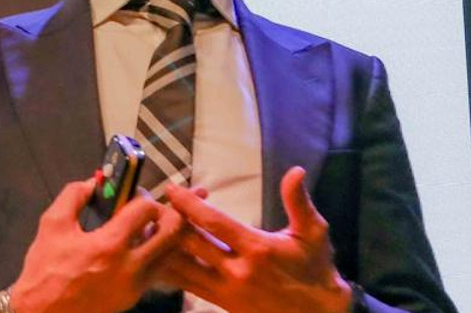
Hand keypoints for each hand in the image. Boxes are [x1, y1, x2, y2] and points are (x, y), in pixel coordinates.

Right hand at [6, 176, 184, 312]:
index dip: (141, 196)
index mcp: (109, 245)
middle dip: (166, 214)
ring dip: (164, 236)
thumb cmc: (45, 270)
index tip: (131, 197)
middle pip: (173, 231)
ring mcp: (136, 284)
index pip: (146, 209)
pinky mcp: (136, 296)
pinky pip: (158, 270)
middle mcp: (130, 266)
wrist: (44, 312)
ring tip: (146, 230)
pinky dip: (154, 256)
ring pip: (170, 253)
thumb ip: (73, 196)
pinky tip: (136, 250)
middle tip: (152, 211)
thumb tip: (94, 182)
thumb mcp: (52, 225)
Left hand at [158, 167, 354, 312]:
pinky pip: (186, 284)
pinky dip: (170, 267)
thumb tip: (296, 171)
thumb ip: (299, 202)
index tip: (172, 188)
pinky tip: (161, 252)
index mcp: (257, 248)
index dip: (188, 203)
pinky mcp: (220, 302)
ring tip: (152, 226)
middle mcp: (237, 270)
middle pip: (189, 243)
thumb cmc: (315, 267)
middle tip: (157, 204)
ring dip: (164, 245)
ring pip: (181, 266)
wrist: (318, 312)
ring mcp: (226, 289)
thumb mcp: (313, 233)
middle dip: (170, 220)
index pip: (213, 222)